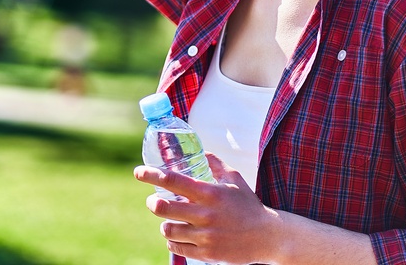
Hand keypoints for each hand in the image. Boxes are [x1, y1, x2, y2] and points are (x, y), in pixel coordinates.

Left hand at [134, 152, 282, 264]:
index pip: (172, 180)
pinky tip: (178, 235)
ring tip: (169, 220)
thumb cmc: (249, 205)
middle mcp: (205, 215)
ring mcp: (205, 236)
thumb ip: (215, 163)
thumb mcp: (235, 178)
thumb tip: (200, 151)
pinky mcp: (207, 254)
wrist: (267, 237)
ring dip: (164, 224)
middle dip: (152, 203)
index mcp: (210, 193)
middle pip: (162, 208)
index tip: (138, 172)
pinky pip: (177, 247)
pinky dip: (173, 241)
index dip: (151, 175)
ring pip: (168, 230)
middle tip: (153, 201)